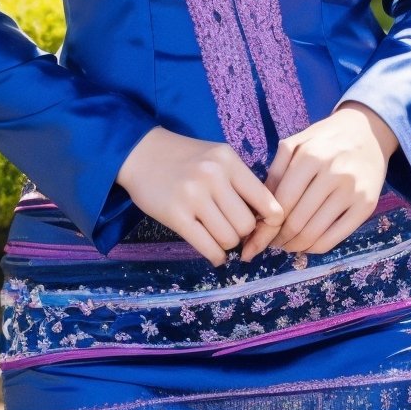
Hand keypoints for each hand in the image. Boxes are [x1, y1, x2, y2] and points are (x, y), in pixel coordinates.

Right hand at [116, 127, 283, 267]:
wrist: (139, 152)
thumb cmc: (184, 158)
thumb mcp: (217, 158)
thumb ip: (240, 182)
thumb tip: (265, 220)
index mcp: (229, 161)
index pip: (268, 203)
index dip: (270, 224)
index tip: (262, 230)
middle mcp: (214, 176)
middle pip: (247, 225)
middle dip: (243, 235)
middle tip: (233, 232)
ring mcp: (193, 196)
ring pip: (229, 239)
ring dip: (227, 245)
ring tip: (218, 237)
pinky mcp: (176, 215)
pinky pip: (208, 247)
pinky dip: (216, 257)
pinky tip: (214, 253)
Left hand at [239, 103, 397, 261]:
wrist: (369, 131)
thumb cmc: (327, 139)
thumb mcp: (298, 143)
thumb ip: (276, 171)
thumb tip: (261, 208)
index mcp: (311, 156)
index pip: (282, 202)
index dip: (267, 223)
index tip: (259, 233)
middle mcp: (333, 173)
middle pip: (297, 220)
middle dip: (279, 238)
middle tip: (272, 242)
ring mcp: (352, 191)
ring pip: (315, 232)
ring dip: (295, 245)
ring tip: (287, 244)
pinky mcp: (366, 206)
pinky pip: (335, 237)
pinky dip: (316, 248)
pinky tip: (307, 245)